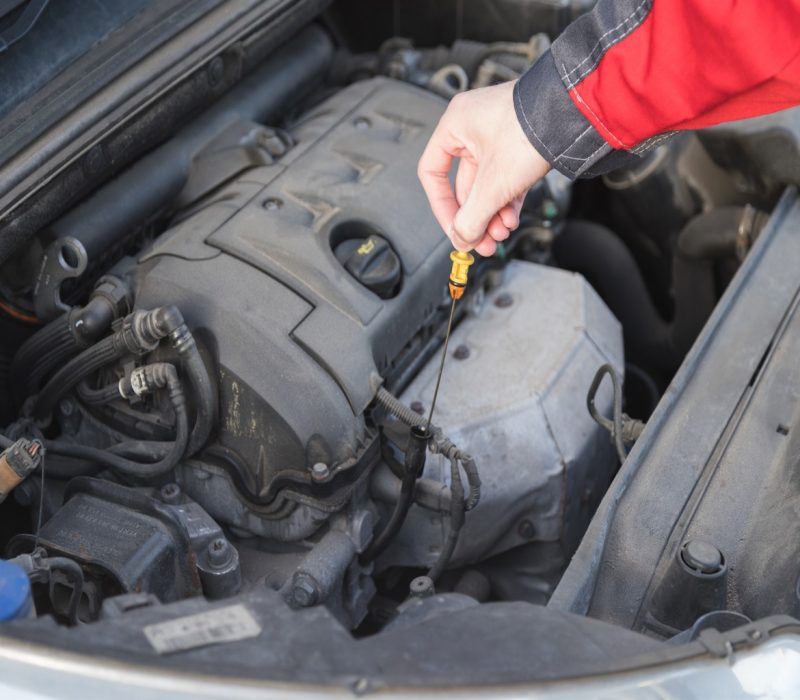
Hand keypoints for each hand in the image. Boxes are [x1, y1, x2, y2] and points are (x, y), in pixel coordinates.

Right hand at [418, 80, 550, 255]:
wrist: (576, 116)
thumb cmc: (532, 131)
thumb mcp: (493, 184)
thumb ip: (470, 217)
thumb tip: (461, 239)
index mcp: (455, 125)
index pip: (433, 174)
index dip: (441, 208)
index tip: (454, 230)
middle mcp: (474, 127)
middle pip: (464, 186)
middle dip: (476, 217)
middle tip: (481, 242)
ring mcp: (499, 136)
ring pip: (487, 186)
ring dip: (492, 215)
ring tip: (501, 234)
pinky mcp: (520, 145)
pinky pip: (506, 180)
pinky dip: (507, 202)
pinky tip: (512, 220)